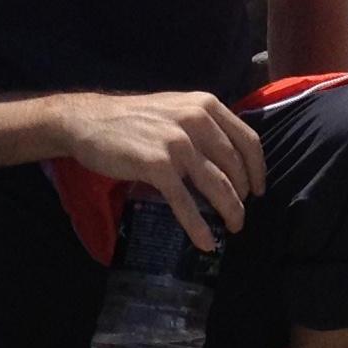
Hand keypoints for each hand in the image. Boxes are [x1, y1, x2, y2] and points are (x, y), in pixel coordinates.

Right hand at [53, 89, 267, 252]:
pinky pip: (185, 202)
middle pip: (235, 167)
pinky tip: (205, 241)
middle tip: (240, 214)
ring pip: (217, 185)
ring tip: (232, 228)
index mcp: (206, 106)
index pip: (248, 140)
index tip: (259, 190)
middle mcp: (196, 121)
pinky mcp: (157, 166)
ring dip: (229, 212)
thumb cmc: (134, 118)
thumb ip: (204, 126)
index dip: (258, 169)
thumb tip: (230, 158)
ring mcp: (177, 144)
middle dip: (243, 196)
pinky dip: (198, 226)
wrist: (89, 120)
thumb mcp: (177, 109)